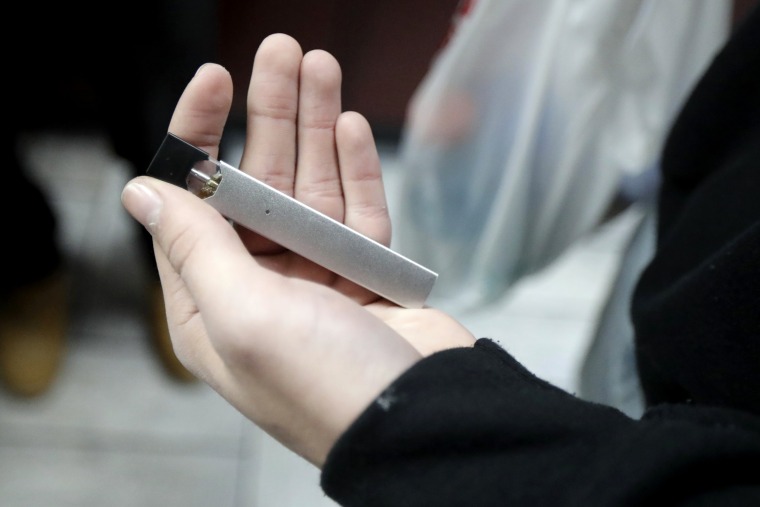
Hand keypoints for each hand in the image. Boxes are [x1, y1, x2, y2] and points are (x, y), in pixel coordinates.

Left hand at [121, 34, 474, 466]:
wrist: (423, 421)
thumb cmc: (326, 383)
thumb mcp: (243, 315)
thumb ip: (195, 248)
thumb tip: (142, 193)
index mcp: (213, 304)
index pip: (192, 205)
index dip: (199, 138)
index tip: (215, 81)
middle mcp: (261, 289)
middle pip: (258, 187)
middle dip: (269, 116)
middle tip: (282, 51)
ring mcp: (318, 281)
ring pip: (312, 190)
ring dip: (315, 128)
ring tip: (321, 66)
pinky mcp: (368, 278)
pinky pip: (358, 213)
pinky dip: (354, 170)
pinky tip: (350, 128)